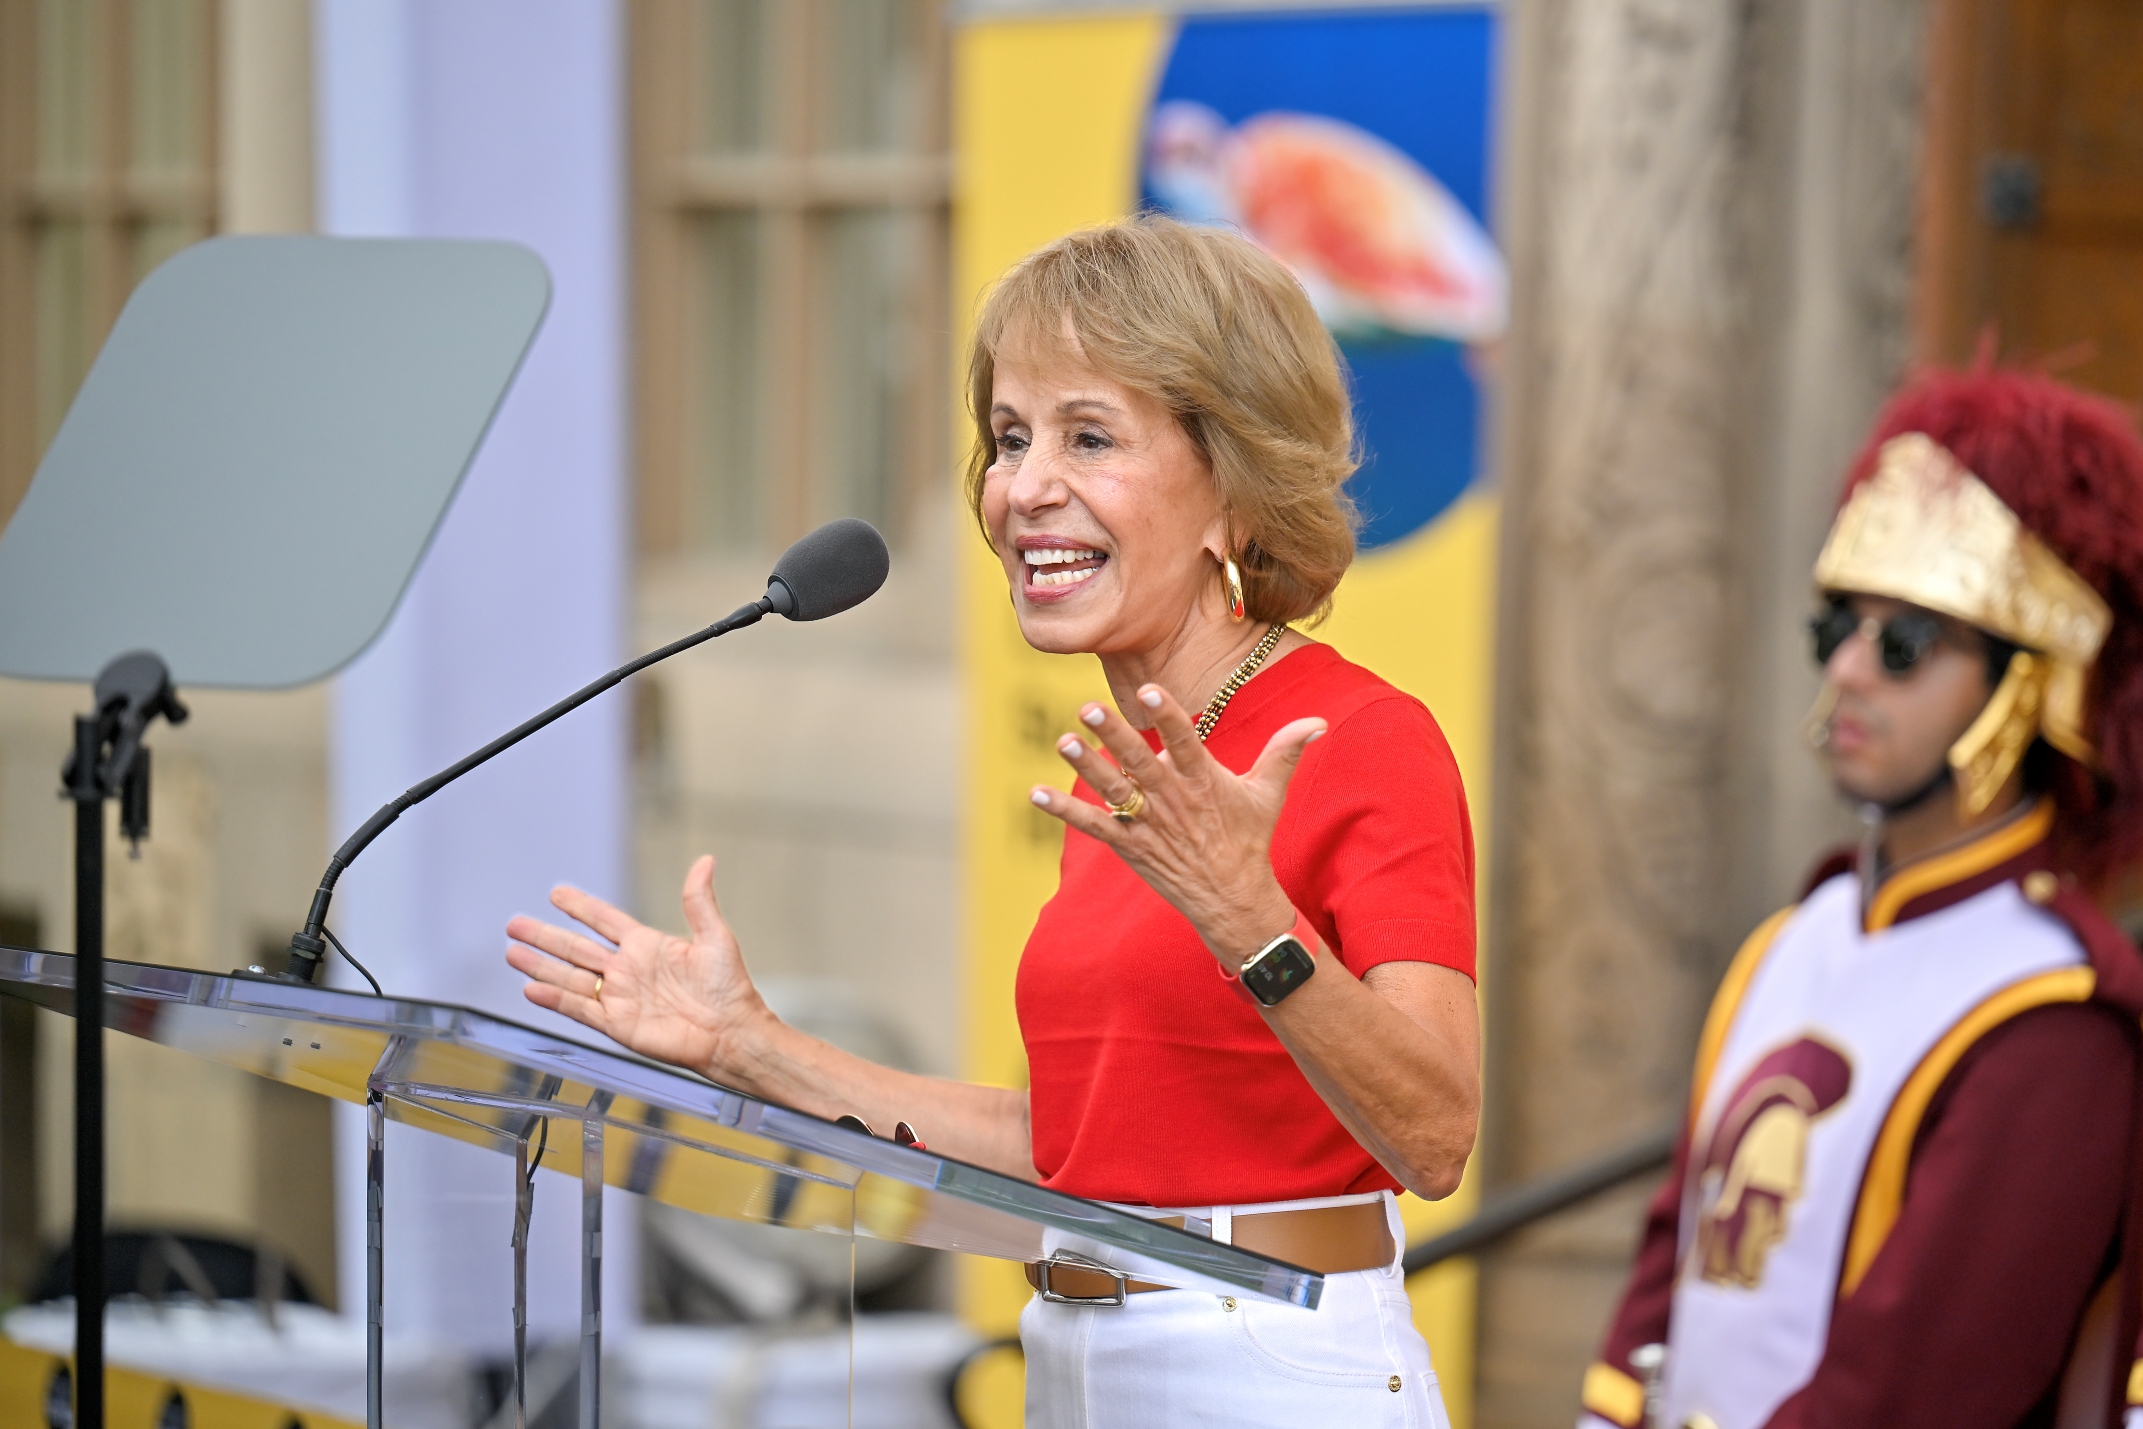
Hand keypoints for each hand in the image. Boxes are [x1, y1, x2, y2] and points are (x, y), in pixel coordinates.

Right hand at [505, 854, 768, 1079]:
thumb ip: (699, 901)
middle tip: (515, 924)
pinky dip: (555, 999)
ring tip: (513, 953)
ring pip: (570, 978)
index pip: (604, 920)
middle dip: (545, 936)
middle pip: (577, 948)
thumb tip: (705, 861)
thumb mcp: (715, 937)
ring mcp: (619, 998)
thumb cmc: (729, 988)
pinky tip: (532, 988)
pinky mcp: (617, 1024)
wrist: (731, 1033)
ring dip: (541, 966)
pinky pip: (579, 1010)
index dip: (581, 907)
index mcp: (647, 946)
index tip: (556, 894)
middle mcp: (627, 970)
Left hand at [1030, 685, 1323, 968]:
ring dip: (1086, 768)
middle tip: (1088, 708)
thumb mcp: (1268, 793)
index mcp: (1205, 781)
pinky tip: (1034, 793)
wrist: (1233, 900)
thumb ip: (1286, 750)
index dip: (1168, 717)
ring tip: (1063, 741)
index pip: (1185, 742)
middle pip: (1141, 763)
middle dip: (1114, 736)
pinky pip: (1093, 826)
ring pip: (1113, 791)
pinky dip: (1064, 811)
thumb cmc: (1248, 840)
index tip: (1149, 691)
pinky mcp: (1130, 846)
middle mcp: (1173, 800)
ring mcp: (1149, 825)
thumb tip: (1319, 721)